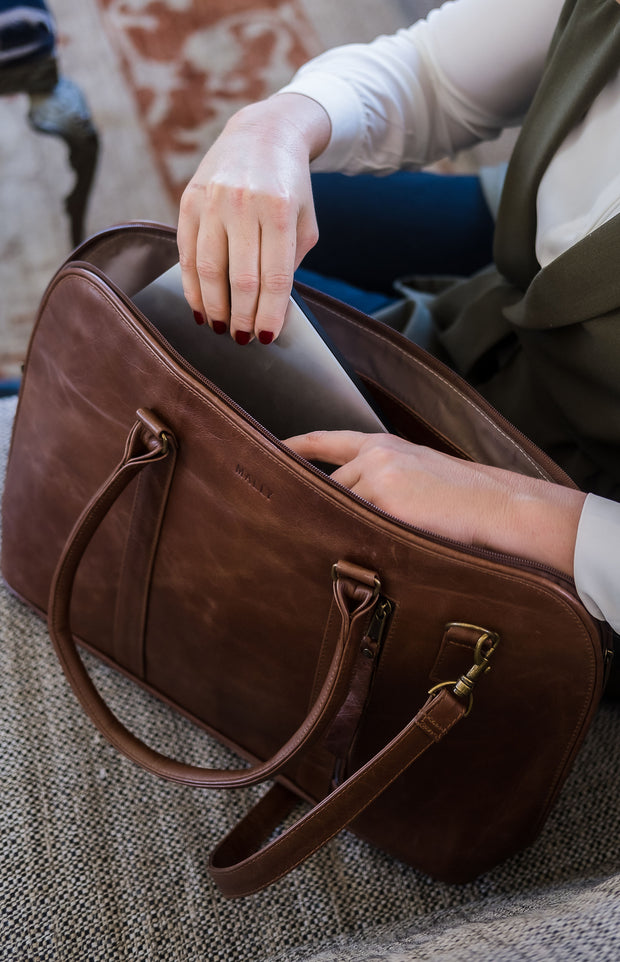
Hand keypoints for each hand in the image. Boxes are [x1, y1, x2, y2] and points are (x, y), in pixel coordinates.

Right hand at [177, 93, 330, 344]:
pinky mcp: (189, 200)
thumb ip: (290, 262)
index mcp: (279, 210)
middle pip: (240, 279)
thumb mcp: (304, 221)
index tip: (266, 338)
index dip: (269, 314)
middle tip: (242, 339)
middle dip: (242, 317)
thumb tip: (270, 308)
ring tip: (220, 328)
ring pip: (209, 270)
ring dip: (213, 307)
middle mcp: (243, 204)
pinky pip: (187, 254)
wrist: (262, 134)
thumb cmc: (290, 186)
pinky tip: (199, 307)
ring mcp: (212, 201)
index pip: (274, 277)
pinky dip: (192, 286)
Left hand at [285, 431, 585, 576]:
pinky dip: (351, 541)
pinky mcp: (385, 501)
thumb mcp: (422, 475)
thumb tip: (352, 507)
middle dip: (319, 509)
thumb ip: (385, 481)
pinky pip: (352, 526)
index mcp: (385, 444)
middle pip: (328, 486)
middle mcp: (376, 454)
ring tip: (335, 550)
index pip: (327, 440)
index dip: (296, 446)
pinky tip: (356, 555)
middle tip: (298, 529)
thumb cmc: (468, 500)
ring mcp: (378, 476)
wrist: (501, 507)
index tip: (271, 450)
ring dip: (334, 528)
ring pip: (337, 508)